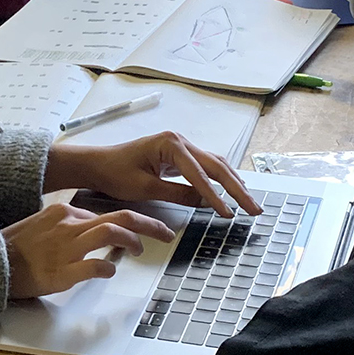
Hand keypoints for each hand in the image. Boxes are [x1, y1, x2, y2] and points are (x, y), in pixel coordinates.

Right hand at [2, 202, 174, 298]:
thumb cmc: (16, 247)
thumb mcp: (43, 225)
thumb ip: (69, 226)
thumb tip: (93, 230)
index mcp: (64, 213)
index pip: (106, 212)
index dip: (129, 221)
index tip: (142, 228)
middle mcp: (69, 225)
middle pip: (118, 217)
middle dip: (148, 223)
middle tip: (167, 232)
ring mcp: (66, 248)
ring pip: (110, 233)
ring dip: (132, 241)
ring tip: (140, 250)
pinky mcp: (61, 271)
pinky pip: (94, 266)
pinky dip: (108, 267)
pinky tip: (111, 270)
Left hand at [44, 132, 260, 217]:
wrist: (98, 164)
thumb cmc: (115, 173)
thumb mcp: (145, 188)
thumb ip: (176, 194)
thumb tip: (205, 203)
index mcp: (170, 144)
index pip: (200, 174)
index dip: (216, 196)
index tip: (229, 214)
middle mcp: (179, 141)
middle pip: (215, 165)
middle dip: (236, 188)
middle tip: (255, 209)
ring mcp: (181, 146)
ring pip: (215, 164)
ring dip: (233, 183)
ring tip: (250, 203)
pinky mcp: (179, 155)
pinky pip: (206, 166)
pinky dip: (221, 179)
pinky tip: (234, 190)